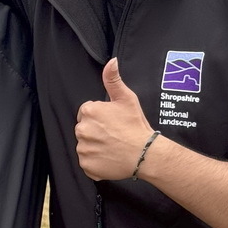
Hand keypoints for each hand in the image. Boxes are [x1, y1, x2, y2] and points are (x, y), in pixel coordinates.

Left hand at [76, 59, 153, 180]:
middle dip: (96, 131)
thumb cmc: (136, 126)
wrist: (145, 153)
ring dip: (95, 147)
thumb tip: (111, 62)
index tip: (112, 123)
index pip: (87, 112)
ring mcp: (83, 149)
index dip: (100, 117)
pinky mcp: (86, 165)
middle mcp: (82, 130)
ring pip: (85, 146)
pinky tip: (109, 158)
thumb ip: (113, 79)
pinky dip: (96, 162)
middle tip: (113, 135)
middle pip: (84, 129)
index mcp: (89, 111)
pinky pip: (87, 162)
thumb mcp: (126, 98)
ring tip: (113, 147)